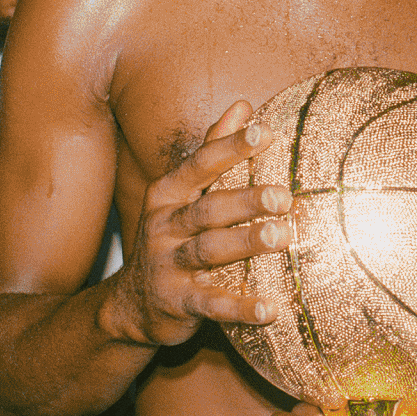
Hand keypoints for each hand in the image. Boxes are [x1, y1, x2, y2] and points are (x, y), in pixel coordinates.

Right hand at [102, 101, 290, 346]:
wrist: (132, 305)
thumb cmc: (171, 238)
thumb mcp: (183, 194)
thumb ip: (212, 151)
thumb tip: (243, 106)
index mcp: (168, 194)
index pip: (200, 164)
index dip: (231, 147)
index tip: (265, 132)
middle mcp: (164, 226)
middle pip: (208, 209)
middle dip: (246, 200)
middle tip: (284, 196)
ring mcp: (168, 265)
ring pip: (209, 250)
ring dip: (246, 242)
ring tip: (283, 237)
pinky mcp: (178, 303)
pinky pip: (211, 304)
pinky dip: (239, 307)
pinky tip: (269, 309)